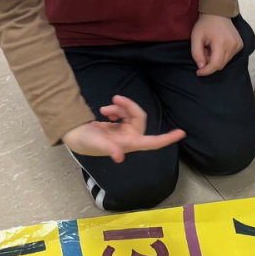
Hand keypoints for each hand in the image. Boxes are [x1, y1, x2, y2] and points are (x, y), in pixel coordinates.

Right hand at [62, 95, 184, 163]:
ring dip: (121, 107)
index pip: (152, 143)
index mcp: (128, 144)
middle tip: (115, 98)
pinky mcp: (119, 127)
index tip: (181, 133)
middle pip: (139, 118)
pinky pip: (125, 113)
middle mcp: (129, 139)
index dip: (166, 138)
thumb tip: (120, 157)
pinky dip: (117, 109)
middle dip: (129, 107)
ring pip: (132, 114)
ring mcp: (125, 133)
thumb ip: (108, 148)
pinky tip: (105, 111)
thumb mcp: (95, 143)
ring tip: (106, 108)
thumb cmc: (85, 141)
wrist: (73, 135)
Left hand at [190, 14, 242, 75]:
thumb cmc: (205, 24)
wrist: (218, 12)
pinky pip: (229, 57)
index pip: (216, 64)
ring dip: (215, 60)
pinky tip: (217, 47)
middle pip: (220, 65)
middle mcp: (233, 45)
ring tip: (209, 48)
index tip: (198, 72)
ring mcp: (238, 45)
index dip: (206, 71)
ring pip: (225, 62)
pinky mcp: (240, 45)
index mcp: (222, 42)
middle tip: (203, 53)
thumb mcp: (195, 37)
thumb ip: (197, 53)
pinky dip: (221, 56)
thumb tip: (202, 67)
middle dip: (209, 64)